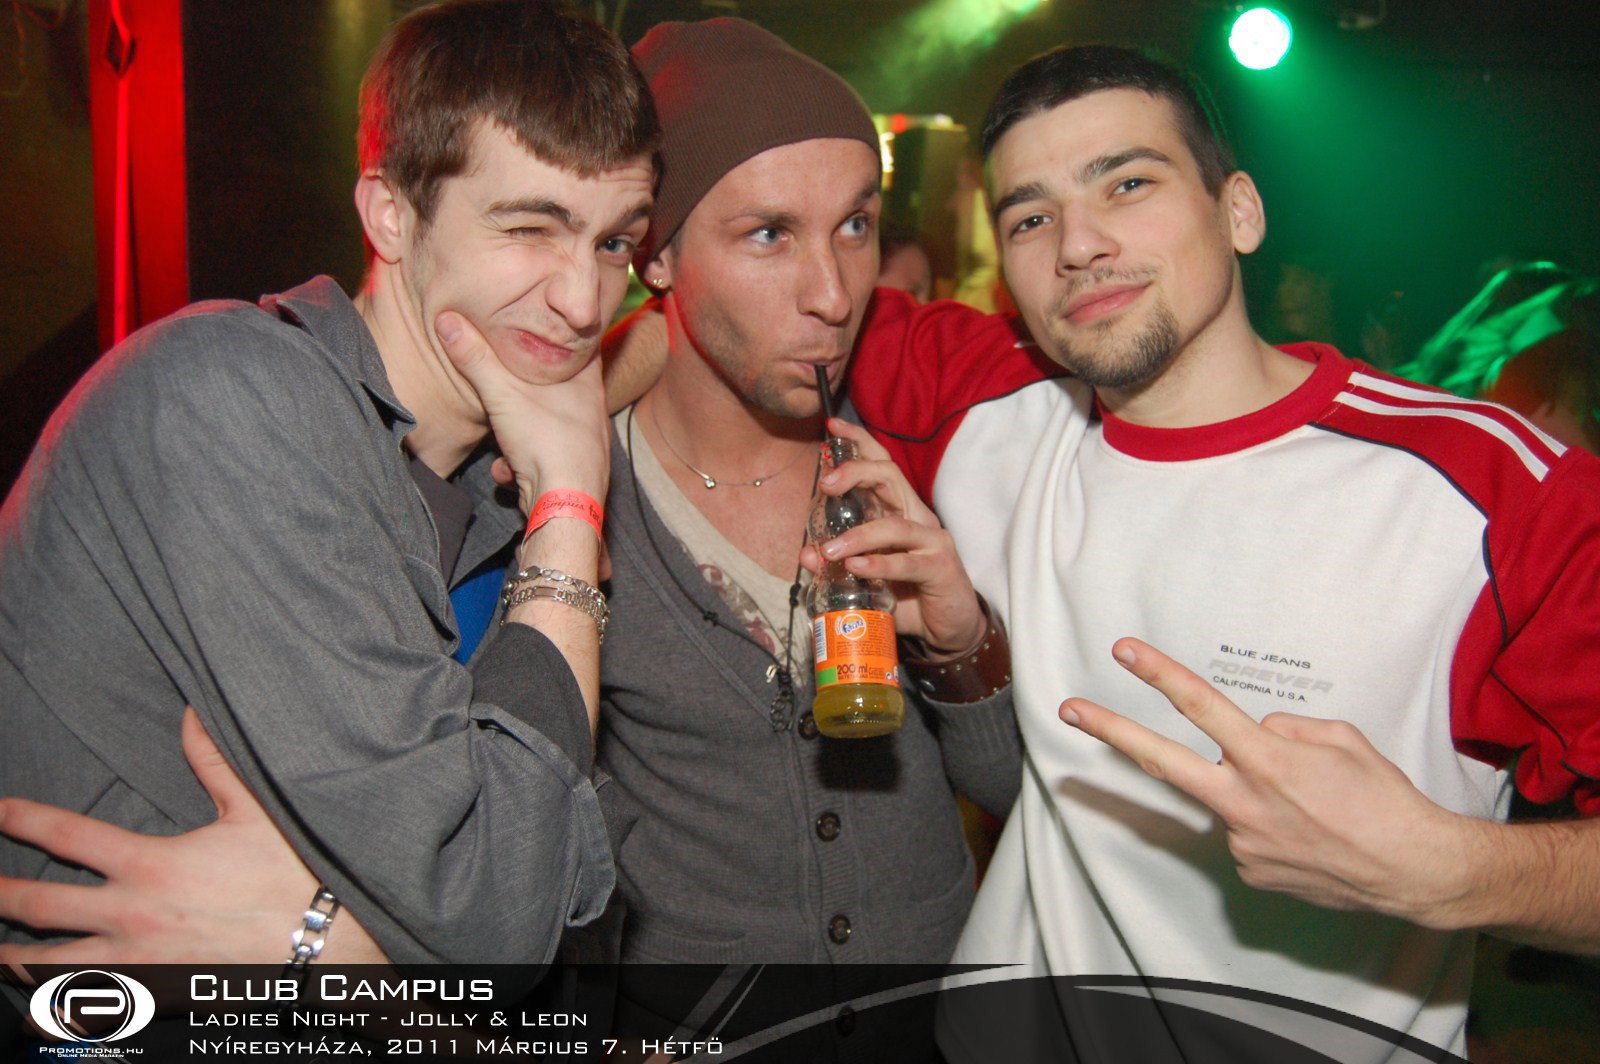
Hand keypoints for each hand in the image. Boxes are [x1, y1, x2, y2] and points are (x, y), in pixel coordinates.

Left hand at [0, 708, 387, 966]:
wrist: (322, 941)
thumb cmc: (291, 874)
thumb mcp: (253, 810)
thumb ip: (213, 761)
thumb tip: (192, 712)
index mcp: (150, 865)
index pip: (66, 836)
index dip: (22, 819)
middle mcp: (130, 916)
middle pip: (37, 905)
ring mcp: (136, 961)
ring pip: (48, 965)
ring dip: (9, 956)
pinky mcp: (150, 993)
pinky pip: (84, 1002)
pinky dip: (51, 1001)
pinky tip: (36, 998)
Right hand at [436, 310, 609, 511]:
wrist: (563, 506)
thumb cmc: (546, 443)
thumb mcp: (503, 394)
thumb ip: (475, 358)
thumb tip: (446, 319)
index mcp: (587, 385)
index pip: (585, 344)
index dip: (564, 334)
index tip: (542, 326)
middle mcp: (591, 413)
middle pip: (559, 388)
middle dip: (529, 388)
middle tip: (508, 380)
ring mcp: (583, 445)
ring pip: (545, 427)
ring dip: (518, 434)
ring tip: (504, 437)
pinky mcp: (570, 474)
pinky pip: (541, 460)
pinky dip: (520, 465)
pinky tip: (508, 471)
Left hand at [800, 418, 985, 656]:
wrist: (950, 627)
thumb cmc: (909, 595)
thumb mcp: (867, 578)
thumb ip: (838, 565)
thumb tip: (807, 553)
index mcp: (900, 510)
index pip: (881, 465)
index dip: (859, 442)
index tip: (831, 428)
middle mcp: (917, 516)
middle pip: (889, 477)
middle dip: (855, 472)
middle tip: (826, 483)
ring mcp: (932, 540)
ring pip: (894, 525)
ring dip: (858, 535)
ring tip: (829, 550)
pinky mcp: (941, 567)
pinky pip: (907, 561)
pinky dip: (880, 564)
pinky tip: (857, 567)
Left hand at [1059, 638, 1485, 926]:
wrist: (1416, 872)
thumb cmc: (1386, 801)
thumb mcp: (1342, 739)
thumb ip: (1286, 729)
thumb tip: (1256, 734)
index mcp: (1268, 760)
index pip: (1200, 707)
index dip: (1158, 676)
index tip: (1125, 653)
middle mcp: (1245, 801)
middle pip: (1162, 760)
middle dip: (1111, 733)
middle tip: (1070, 711)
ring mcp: (1243, 841)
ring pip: (1226, 799)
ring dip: (1252, 795)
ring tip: (1314, 812)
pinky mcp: (1250, 871)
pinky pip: (1248, 833)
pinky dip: (1270, 826)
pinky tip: (1310, 837)